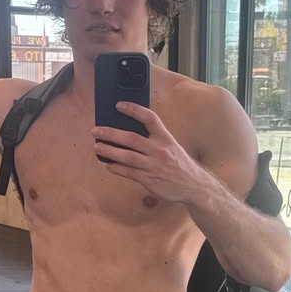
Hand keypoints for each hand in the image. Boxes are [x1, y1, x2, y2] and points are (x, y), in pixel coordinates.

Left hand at [92, 102, 210, 204]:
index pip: (149, 118)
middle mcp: (159, 150)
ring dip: (109, 151)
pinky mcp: (150, 180)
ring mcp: (154, 166)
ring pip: (127, 156)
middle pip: (132, 138)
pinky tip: (108, 165)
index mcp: (165, 138)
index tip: (118, 105)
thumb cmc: (179, 165)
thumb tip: (129, 134)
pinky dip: (117, 168)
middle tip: (96, 131)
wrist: (194, 186)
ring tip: (97, 147)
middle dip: (111, 133)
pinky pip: (129, 173)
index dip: (133, 110)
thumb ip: (154, 139)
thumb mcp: (172, 147)